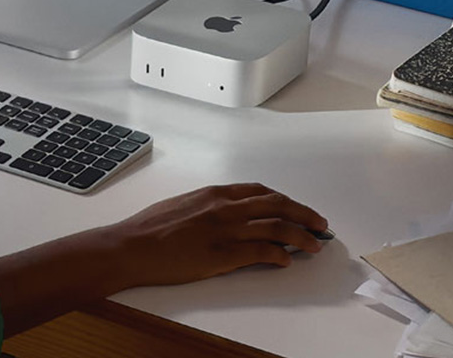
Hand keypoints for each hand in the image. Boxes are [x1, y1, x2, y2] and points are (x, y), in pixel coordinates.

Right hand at [105, 183, 328, 287]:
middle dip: (303, 214)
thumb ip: (209, 207)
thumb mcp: (184, 205)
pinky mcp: (223, 254)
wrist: (132, 246)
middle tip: (320, 224)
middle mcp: (225, 207)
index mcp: (215, 194)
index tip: (298, 208)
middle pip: (277, 205)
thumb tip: (227, 216)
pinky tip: (287, 260)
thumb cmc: (150, 228)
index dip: (285, 200)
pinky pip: (261, 252)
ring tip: (315, 244)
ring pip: (277, 228)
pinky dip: (279, 255)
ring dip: (301, 236)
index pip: (261, 192)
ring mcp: (225, 230)